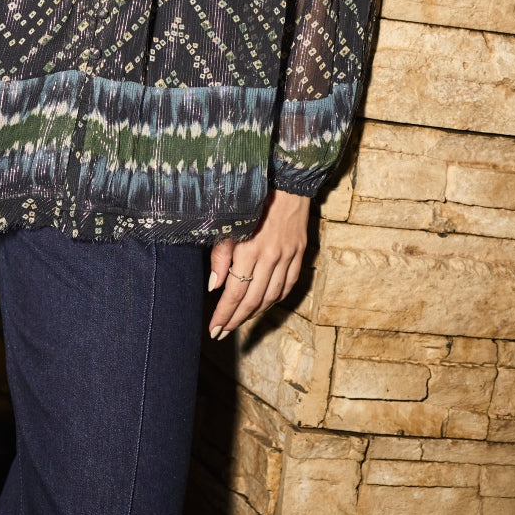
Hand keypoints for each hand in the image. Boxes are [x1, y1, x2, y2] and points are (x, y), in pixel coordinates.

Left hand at [206, 188, 310, 338]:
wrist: (286, 180)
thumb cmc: (251, 198)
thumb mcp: (229, 222)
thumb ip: (221, 256)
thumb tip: (214, 287)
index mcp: (250, 249)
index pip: (235, 292)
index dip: (224, 314)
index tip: (214, 329)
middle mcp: (271, 256)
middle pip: (252, 300)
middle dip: (235, 320)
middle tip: (222, 333)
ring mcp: (288, 256)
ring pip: (271, 296)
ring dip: (254, 314)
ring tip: (239, 322)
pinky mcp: (300, 253)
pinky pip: (288, 285)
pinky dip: (275, 300)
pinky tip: (264, 305)